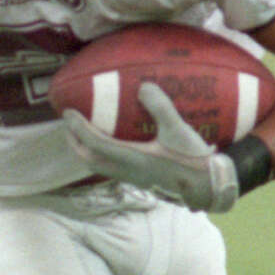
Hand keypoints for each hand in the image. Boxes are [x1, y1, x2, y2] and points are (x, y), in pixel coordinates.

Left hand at [61, 82, 240, 211]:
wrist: (207, 188)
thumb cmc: (192, 160)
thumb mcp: (178, 130)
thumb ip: (160, 107)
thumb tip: (143, 86)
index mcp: (131, 158)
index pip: (93, 143)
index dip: (77, 127)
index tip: (67, 112)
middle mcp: (125, 170)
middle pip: (86, 160)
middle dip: (73, 141)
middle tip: (69, 123)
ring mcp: (130, 177)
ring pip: (96, 166)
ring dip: (85, 150)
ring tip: (83, 132)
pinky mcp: (138, 180)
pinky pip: (109, 167)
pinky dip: (100, 154)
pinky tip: (110, 142)